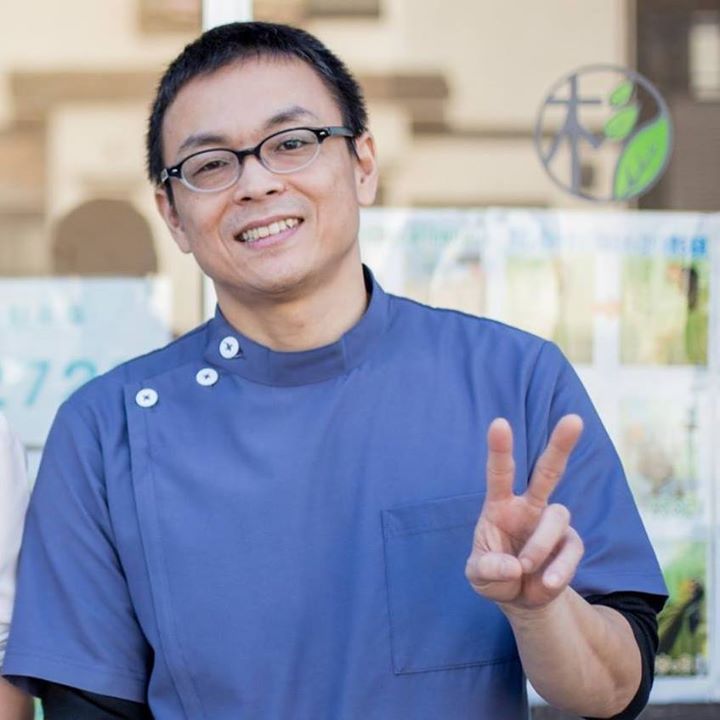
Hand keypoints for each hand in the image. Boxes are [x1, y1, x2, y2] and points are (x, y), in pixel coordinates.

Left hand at [465, 414, 583, 610]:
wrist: (519, 597)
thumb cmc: (493, 574)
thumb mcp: (478, 575)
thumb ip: (487, 568)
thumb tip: (514, 566)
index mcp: (500, 505)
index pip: (499, 473)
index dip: (500, 449)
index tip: (499, 423)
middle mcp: (529, 507)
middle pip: (548, 471)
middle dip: (560, 445)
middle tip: (574, 419)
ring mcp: (552, 523)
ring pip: (557, 517)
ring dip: (540, 544)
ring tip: (526, 567)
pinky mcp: (570, 544)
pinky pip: (571, 550)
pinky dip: (559, 568)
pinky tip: (546, 582)